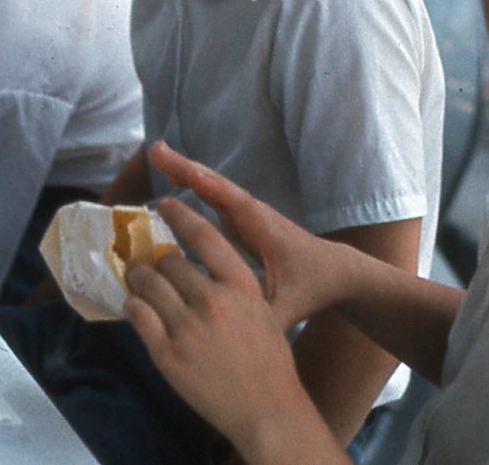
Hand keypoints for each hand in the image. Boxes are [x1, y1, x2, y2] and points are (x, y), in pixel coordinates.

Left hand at [122, 197, 312, 452]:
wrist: (268, 409)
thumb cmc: (269, 360)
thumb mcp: (262, 310)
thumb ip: (232, 285)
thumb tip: (198, 262)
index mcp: (241, 285)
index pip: (203, 235)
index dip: (180, 215)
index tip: (164, 206)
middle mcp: (213, 301)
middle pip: (170, 260)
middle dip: (156, 258)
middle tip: (147, 258)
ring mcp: (188, 328)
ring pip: (149, 284)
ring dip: (138, 276)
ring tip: (135, 276)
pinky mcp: (168, 354)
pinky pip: (139, 317)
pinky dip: (133, 306)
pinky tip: (134, 305)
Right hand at [148, 140, 344, 328]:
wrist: (331, 272)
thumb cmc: (309, 288)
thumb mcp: (288, 309)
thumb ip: (265, 320)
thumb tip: (237, 336)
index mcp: (266, 233)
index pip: (238, 207)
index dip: (215, 190)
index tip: (190, 175)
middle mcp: (254, 216)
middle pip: (218, 187)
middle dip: (188, 168)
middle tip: (157, 152)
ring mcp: (247, 214)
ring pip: (213, 187)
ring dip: (185, 171)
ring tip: (157, 154)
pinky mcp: (240, 218)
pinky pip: (212, 196)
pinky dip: (192, 183)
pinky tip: (171, 177)